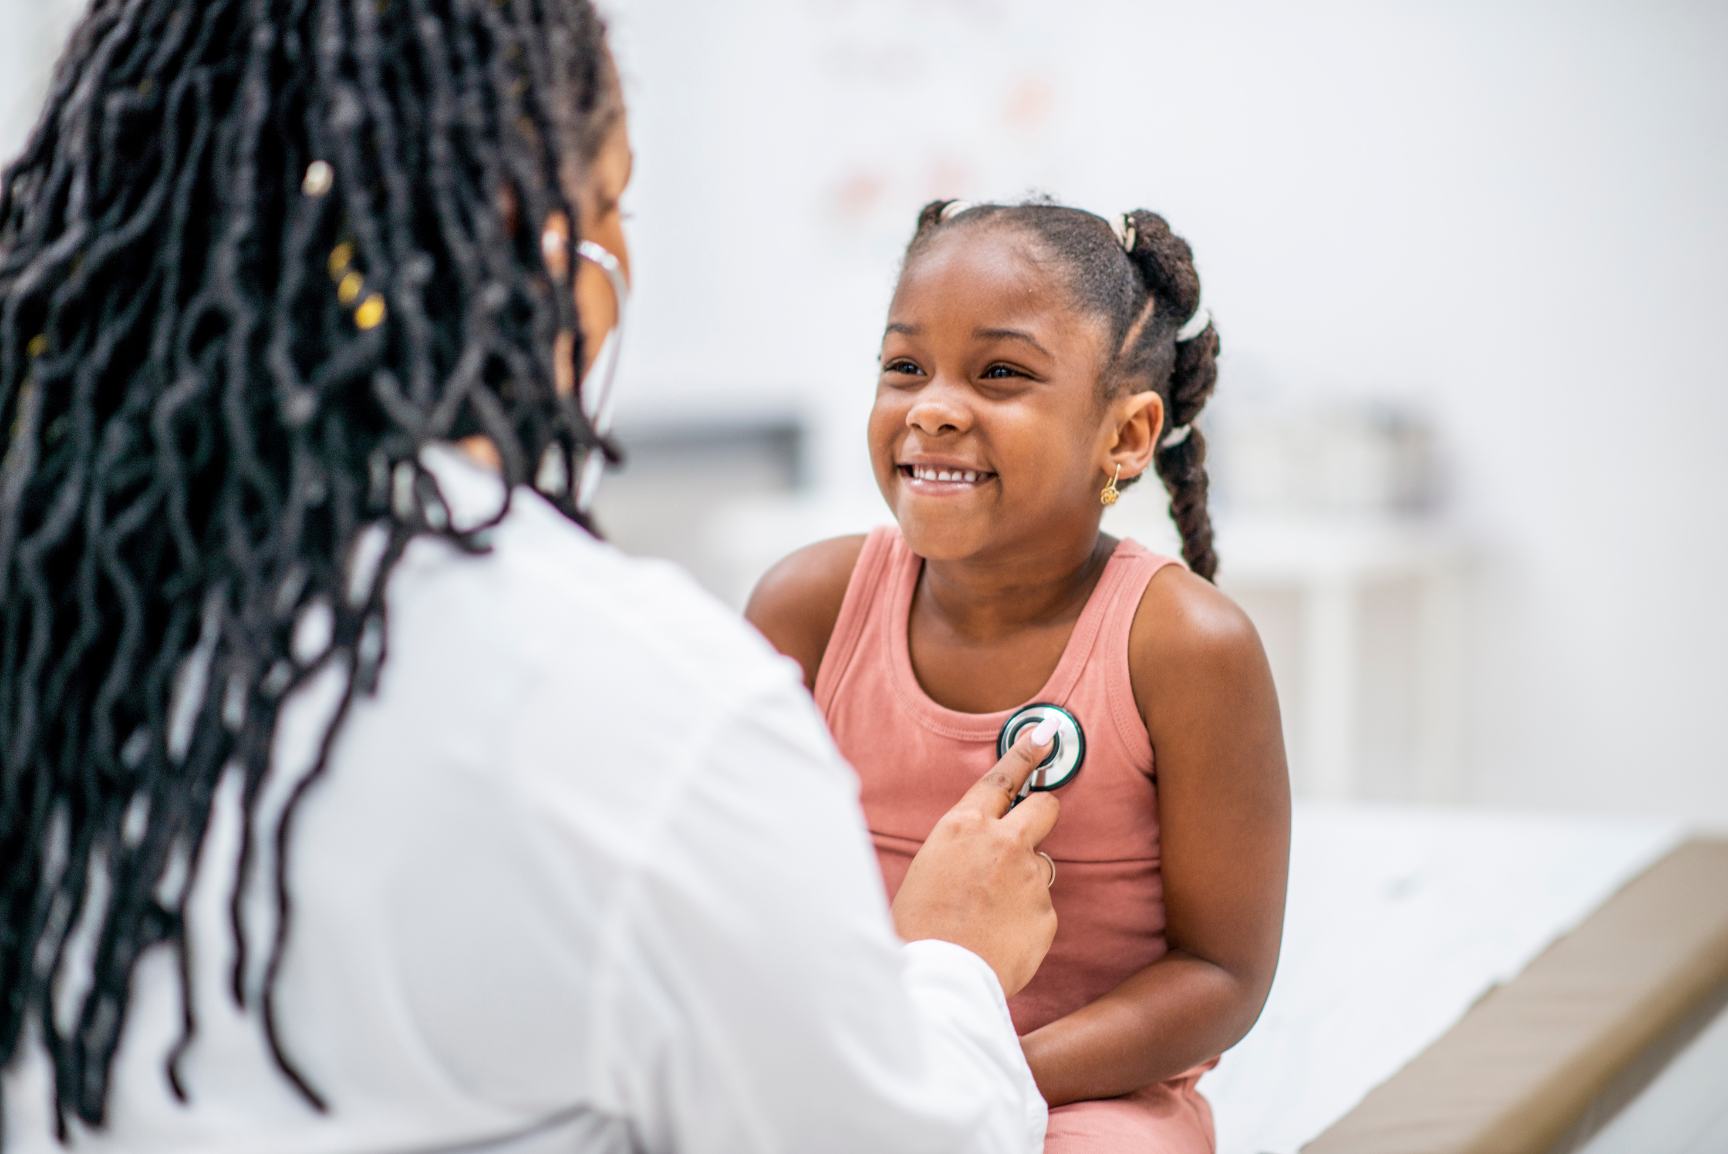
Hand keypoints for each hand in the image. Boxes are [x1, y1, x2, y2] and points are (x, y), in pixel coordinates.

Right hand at [892, 722, 1061, 996]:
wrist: (937, 978)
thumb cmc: (918, 926)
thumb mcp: (928, 867)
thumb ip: (963, 847)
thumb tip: (982, 847)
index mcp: (964, 826)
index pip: (1002, 776)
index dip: (1026, 753)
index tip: (1045, 737)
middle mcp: (1004, 843)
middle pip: (1045, 806)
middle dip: (1041, 813)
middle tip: (1027, 833)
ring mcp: (1031, 877)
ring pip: (1041, 865)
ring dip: (1024, 880)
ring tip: (991, 913)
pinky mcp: (1048, 913)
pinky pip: (1041, 907)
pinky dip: (1026, 919)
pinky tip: (1000, 937)